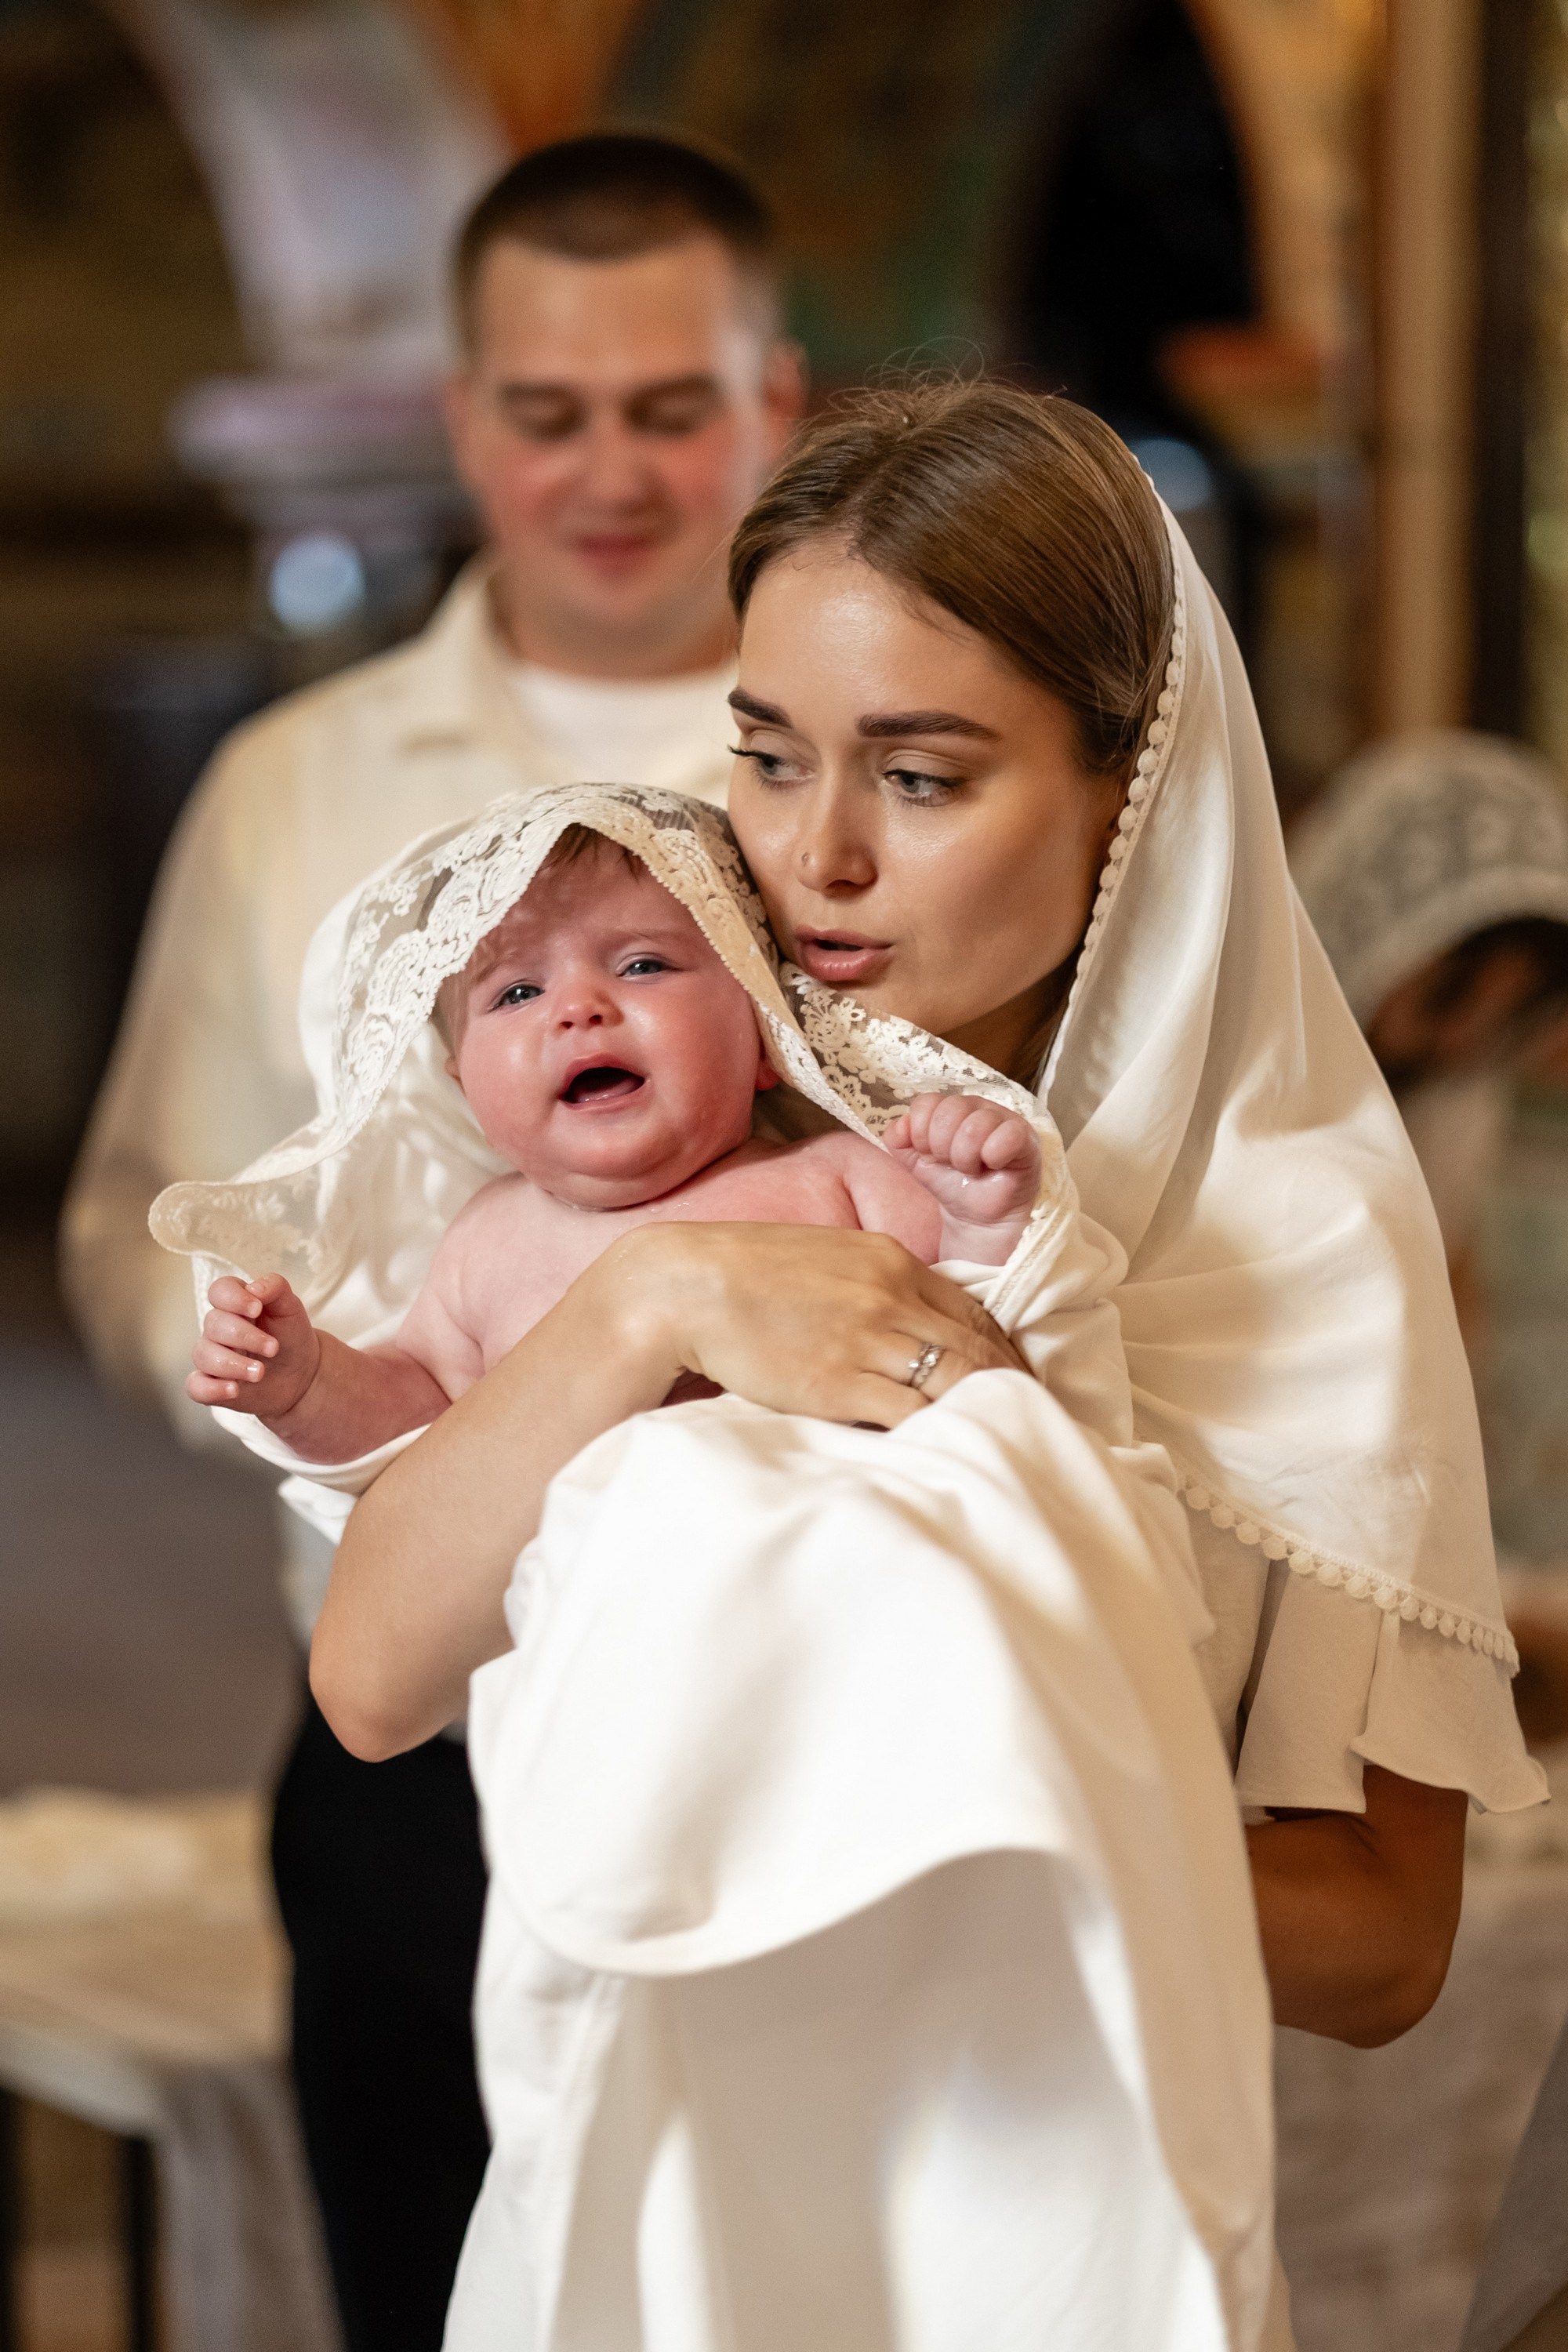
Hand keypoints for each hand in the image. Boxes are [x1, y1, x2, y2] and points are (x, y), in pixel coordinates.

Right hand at [188, 1272, 321, 1418]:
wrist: (302, 1373)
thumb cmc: (291, 1335)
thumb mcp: (290, 1307)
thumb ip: (275, 1287)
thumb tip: (254, 1288)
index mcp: (235, 1305)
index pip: (219, 1291)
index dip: (233, 1298)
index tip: (257, 1309)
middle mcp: (218, 1329)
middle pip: (214, 1324)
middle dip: (245, 1336)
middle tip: (273, 1348)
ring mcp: (214, 1356)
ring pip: (204, 1355)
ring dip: (233, 1364)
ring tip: (260, 1372)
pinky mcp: (213, 1384)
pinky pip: (196, 1386)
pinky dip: (211, 1388)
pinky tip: (234, 1389)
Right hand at [593, 1220, 1026, 1429]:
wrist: (684, 1287)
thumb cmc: (746, 1276)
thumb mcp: (824, 1262)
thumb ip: (869, 1286)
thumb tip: (898, 1324)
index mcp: (890, 1261)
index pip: (973, 1308)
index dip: (1002, 1349)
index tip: (1016, 1380)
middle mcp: (890, 1295)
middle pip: (977, 1347)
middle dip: (1010, 1388)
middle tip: (1033, 1421)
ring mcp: (867, 1340)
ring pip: (956, 1381)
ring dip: (984, 1413)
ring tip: (1003, 1443)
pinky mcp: (840, 1384)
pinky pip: (911, 1415)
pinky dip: (938, 1434)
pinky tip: (950, 1452)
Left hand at [885, 1094, 1040, 1259]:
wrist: (977, 1216)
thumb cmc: (951, 1183)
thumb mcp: (915, 1162)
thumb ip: (898, 1140)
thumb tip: (901, 1124)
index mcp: (949, 1107)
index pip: (926, 1103)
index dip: (922, 1135)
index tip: (932, 1156)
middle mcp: (977, 1106)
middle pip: (948, 1112)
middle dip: (943, 1150)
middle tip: (955, 1165)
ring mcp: (1003, 1118)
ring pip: (974, 1127)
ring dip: (966, 1159)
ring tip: (973, 1169)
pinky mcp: (1025, 1137)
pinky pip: (1006, 1135)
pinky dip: (993, 1156)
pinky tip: (994, 1166)